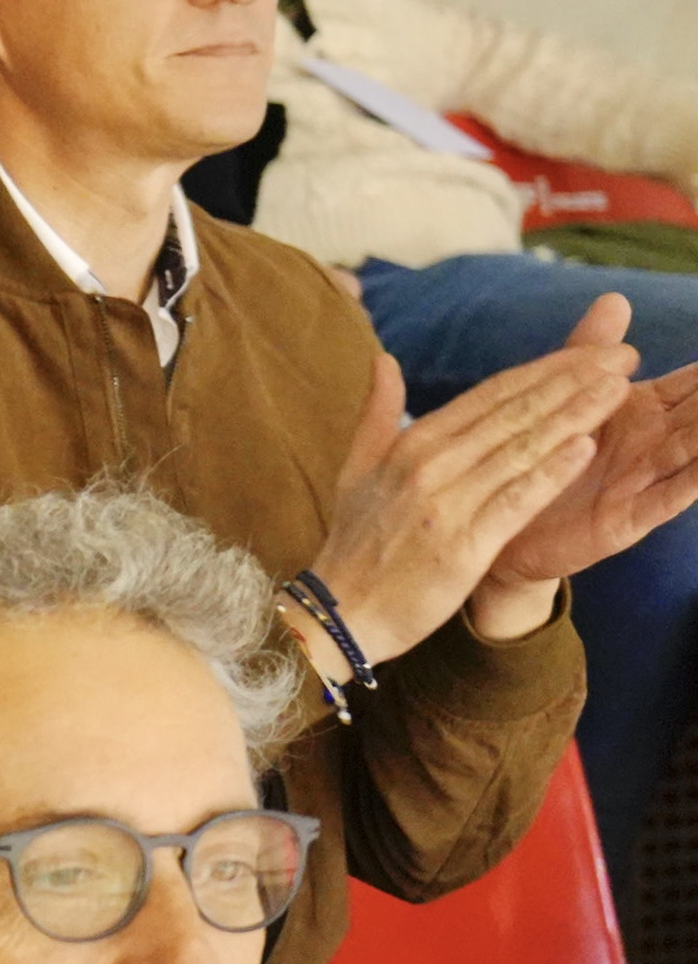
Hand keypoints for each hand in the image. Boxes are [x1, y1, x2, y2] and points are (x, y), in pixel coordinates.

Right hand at [304, 309, 632, 667]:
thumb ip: (377, 413)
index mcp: (410, 444)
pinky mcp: (462, 545)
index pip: (490, 394)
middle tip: (623, 357)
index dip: (545, 369)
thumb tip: (385, 360)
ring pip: (520, 449)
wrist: (342, 613)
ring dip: (573, 416)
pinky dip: (549, 473)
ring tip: (618, 389)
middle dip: (571, 382)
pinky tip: (584, 448)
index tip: (591, 350)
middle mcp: (428, 465)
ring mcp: (445, 504)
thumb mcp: (357, 470)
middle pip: (512, 413)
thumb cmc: (356, 544)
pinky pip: (513, 501)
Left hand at [488, 293, 697, 591]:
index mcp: (641, 410)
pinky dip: (691, 483)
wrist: (503, 520)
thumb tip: (616, 296)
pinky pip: (666, 498)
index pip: (692, 383)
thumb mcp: (566, 395)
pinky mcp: (628, 517)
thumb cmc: (542, 453)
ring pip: (696, 452)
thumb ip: (591, 352)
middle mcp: (653, 444)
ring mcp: (645, 481)